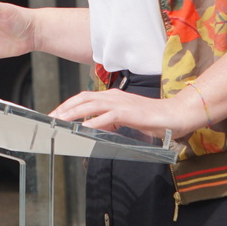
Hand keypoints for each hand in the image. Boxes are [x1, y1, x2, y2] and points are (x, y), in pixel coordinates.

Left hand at [48, 88, 205, 139]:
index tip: (56, 114)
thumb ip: (111, 121)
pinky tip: (83, 129)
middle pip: (83, 99)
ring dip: (73, 113)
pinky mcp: (129, 113)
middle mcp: (114, 96)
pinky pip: (107, 117)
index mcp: (113, 96)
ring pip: (91, 105)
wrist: (176, 115)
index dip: (68, 104)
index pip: (84, 97)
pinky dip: (93, 123)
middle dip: (64, 108)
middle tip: (50, 118)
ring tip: (60, 121)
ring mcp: (121, 103)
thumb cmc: (154, 118)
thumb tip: (96, 127)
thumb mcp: (126, 119)